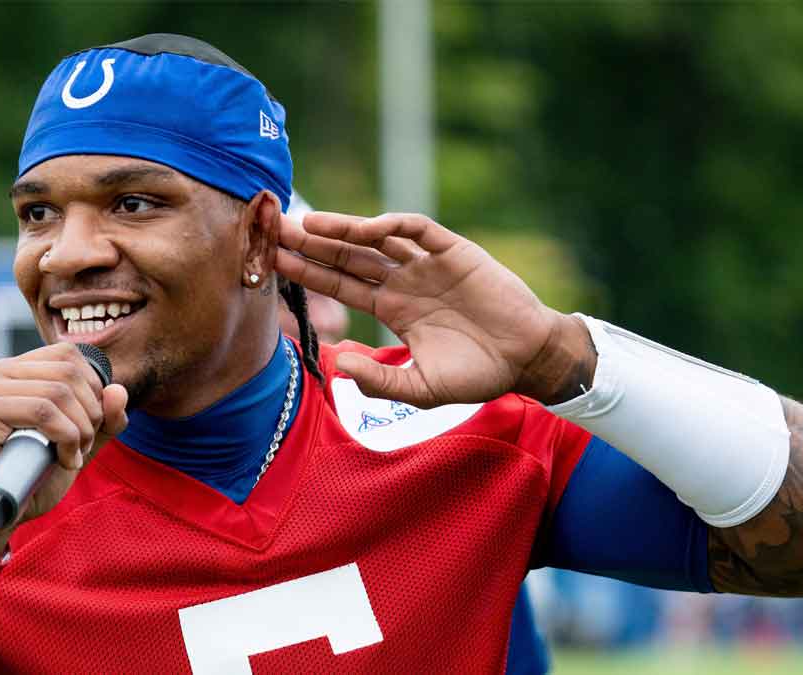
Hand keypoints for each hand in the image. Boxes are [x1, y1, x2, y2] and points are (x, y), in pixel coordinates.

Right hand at [0, 342, 128, 555]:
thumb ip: (104, 418)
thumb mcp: (79, 441)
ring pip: (58, 392)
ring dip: (80, 430)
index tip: (88, 426)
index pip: (68, 355)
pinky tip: (64, 460)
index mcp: (14, 369)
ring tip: (73, 456)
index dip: (92, 389)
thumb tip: (119, 391)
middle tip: (83, 446)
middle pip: (68, 373)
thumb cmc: (33, 475)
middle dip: (90, 413)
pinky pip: (42, 411)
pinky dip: (65, 437)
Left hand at [275, 211, 589, 407]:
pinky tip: (366, 227)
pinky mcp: (454, 252)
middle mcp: (404, 281)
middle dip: (313, 243)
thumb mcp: (420, 389)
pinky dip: (394, 225)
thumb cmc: (476, 375)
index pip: (340, 285)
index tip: (275, 261)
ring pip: (377, 239)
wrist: (527, 359)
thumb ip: (379, 380)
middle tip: (276, 230)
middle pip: (348, 256)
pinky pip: (419, 230)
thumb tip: (338, 364)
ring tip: (309, 223)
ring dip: (344, 229)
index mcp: (393, 308)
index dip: (309, 272)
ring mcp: (427, 264)